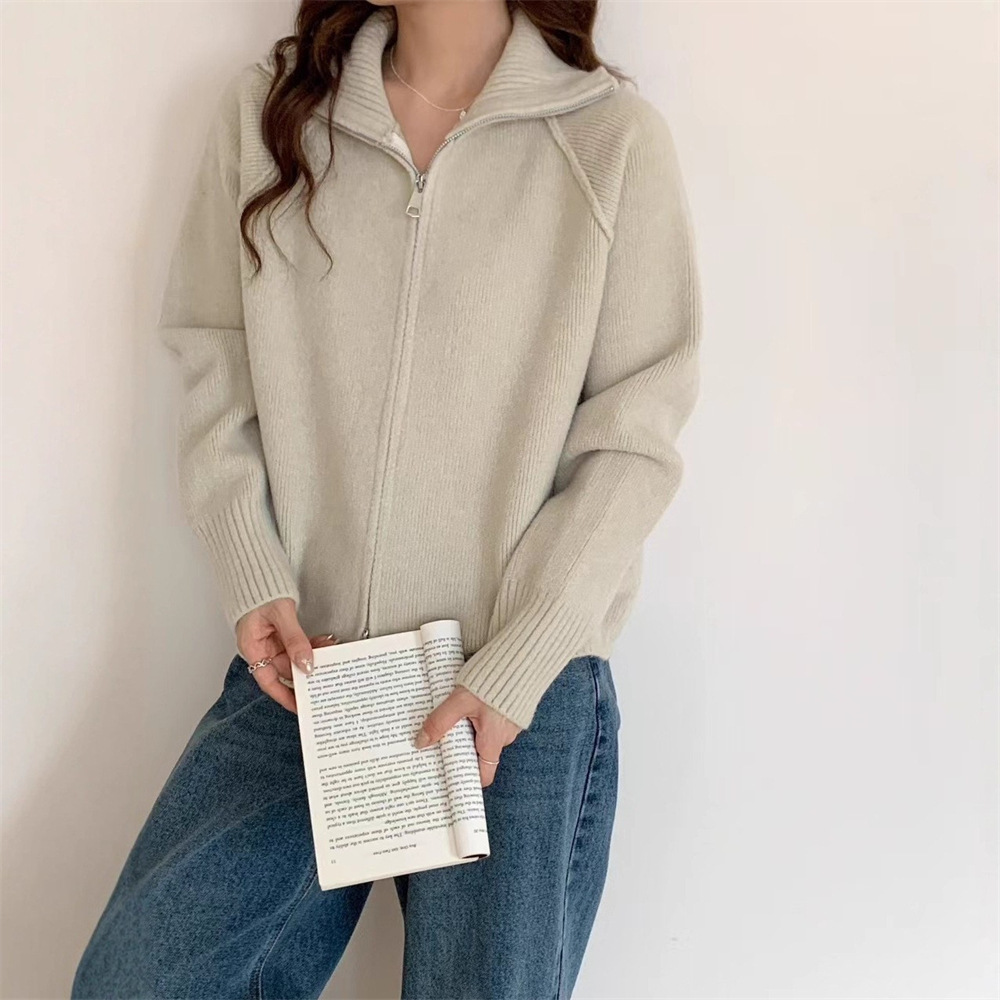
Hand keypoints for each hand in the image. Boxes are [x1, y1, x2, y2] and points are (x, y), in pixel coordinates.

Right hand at [235, 597, 338, 713]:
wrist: (255, 567)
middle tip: (327, 677)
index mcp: (252, 647)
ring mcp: (270, 639)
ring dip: (312, 656)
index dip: (285, 696)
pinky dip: (310, 644)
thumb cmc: (259, 587)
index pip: (269, 681)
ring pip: (295, 656)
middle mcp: (260, 646)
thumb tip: (306, 663)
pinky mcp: (280, 631)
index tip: (301, 706)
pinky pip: (297, 644)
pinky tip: (325, 642)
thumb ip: (294, 639)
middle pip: (286, 669)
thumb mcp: (280, 614)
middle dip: (307, 672)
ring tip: (331, 653)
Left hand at [414, 685, 521, 786]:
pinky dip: (477, 718)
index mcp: (493, 741)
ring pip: (484, 735)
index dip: (467, 779)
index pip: (483, 775)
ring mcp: (509, 723)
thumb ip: (440, 721)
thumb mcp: (461, 701)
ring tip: (449, 721)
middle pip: (479, 754)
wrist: (523, 658)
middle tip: (439, 744)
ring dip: (468, 731)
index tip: (449, 778)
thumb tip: (422, 741)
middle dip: (460, 751)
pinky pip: (491, 721)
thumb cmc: (495, 680)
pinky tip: (465, 707)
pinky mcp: (510, 709)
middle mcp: (504, 736)